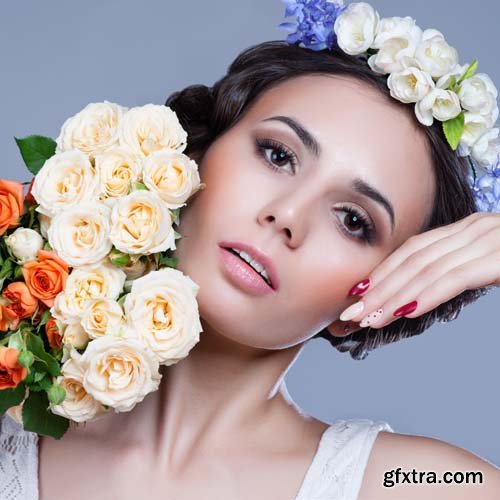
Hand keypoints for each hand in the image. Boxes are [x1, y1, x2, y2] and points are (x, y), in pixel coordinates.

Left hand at [339, 212, 499, 328]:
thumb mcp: (490, 262)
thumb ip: (459, 269)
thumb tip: (418, 296)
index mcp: (466, 228)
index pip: (413, 249)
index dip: (382, 271)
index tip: (357, 292)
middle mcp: (473, 229)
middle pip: (413, 260)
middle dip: (379, 288)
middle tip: (352, 311)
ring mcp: (488, 241)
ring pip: (427, 270)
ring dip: (394, 297)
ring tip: (371, 318)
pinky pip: (456, 278)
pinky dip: (427, 296)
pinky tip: (406, 311)